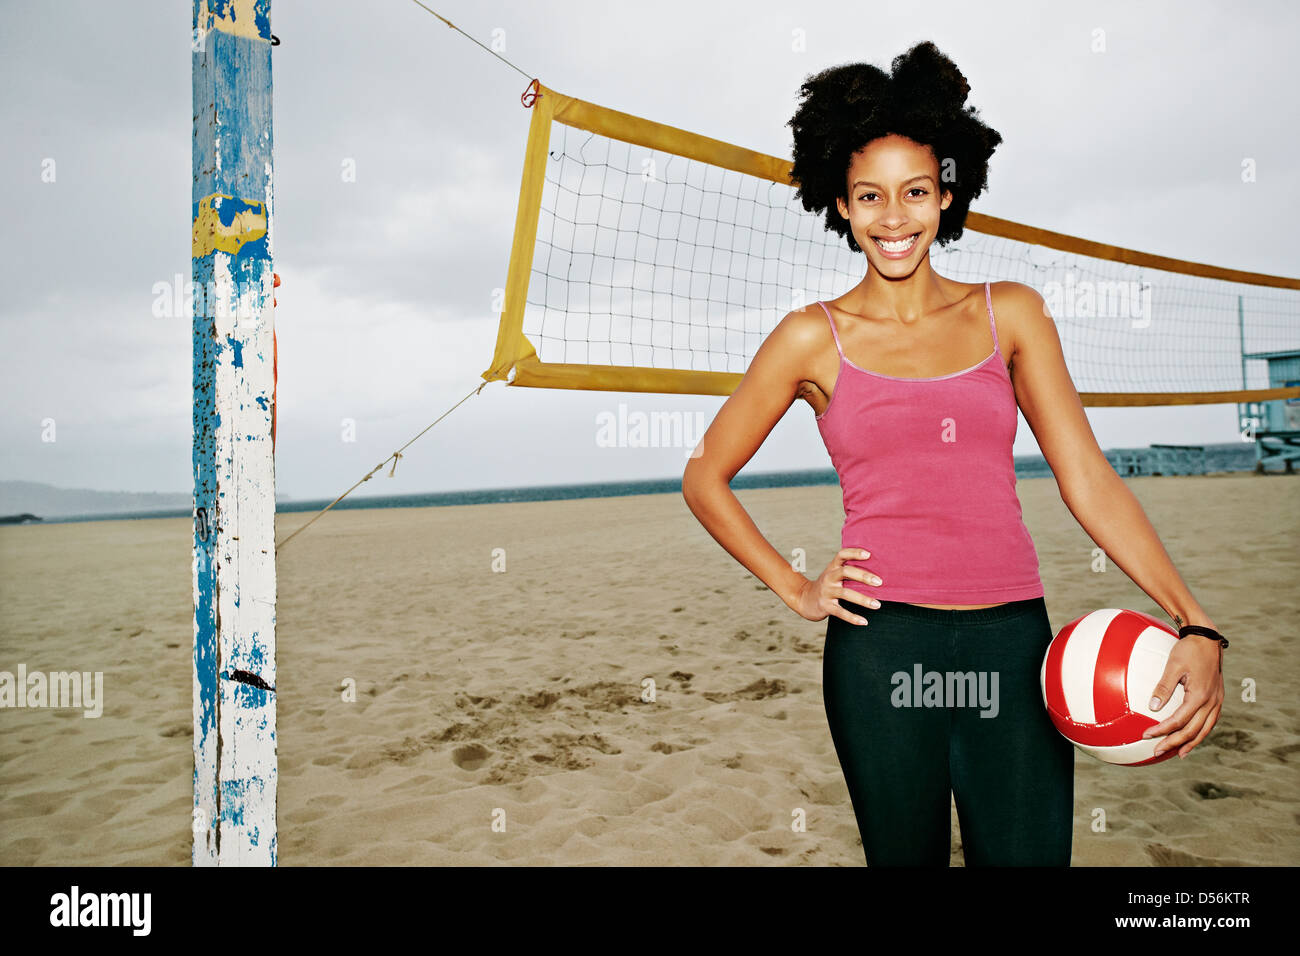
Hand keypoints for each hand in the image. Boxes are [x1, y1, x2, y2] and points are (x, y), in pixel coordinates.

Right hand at [792, 547, 881, 623]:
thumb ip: (849, 570)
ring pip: (845, 593)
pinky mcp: (825, 606)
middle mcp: (829, 577)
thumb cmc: (827, 585)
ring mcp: (826, 592)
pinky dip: (852, 617)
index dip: (854, 553)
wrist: (804, 599)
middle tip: (879, 582)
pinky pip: (840, 612)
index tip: (868, 554)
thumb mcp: (834, 574)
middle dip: (863, 576)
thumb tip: (876, 571)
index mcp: (832, 567)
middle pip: (845, 572)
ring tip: (877, 605)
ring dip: (862, 599)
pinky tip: (864, 622)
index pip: (842, 555)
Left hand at [1140, 631, 1224, 757]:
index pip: (1178, 721)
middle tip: (1156, 751)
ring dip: (1190, 743)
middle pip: (1192, 731)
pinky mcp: (1218, 699)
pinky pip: (1210, 721)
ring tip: (1177, 753)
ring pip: (1204, 729)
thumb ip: (1163, 687)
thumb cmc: (1188, 650)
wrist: (1207, 639)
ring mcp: (1217, 702)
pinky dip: (1200, 732)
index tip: (1146, 735)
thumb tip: (1152, 707)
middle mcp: (1211, 702)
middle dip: (1173, 743)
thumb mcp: (1173, 666)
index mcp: (1199, 696)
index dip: (1161, 730)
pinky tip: (1192, 736)